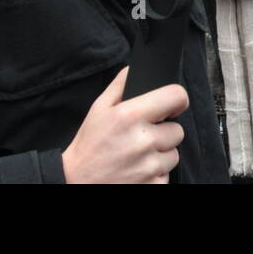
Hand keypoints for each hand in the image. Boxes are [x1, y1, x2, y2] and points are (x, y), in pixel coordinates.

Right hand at [61, 67, 187, 183]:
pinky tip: (137, 172)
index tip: (173, 106)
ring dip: (160, 155)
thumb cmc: (88, 146)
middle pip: (177, 130)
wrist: (75, 183)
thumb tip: (136, 68)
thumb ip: (121, 85)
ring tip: (137, 157)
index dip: (177, 100)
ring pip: (173, 154)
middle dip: (163, 133)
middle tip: (142, 138)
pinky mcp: (153, 186)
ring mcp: (149, 167)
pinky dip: (155, 175)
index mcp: (130, 116)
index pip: (176, 96)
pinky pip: (166, 175)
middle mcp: (143, 140)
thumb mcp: (98, 109)